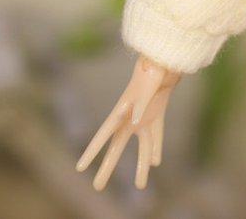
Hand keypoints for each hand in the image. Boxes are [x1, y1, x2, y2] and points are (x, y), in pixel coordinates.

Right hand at [77, 55, 182, 190]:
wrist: (165, 59)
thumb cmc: (153, 69)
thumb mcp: (147, 83)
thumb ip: (140, 102)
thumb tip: (134, 119)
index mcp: (122, 110)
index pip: (103, 134)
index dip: (92, 151)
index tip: (80, 168)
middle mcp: (130, 118)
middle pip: (117, 147)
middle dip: (108, 167)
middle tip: (97, 187)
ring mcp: (144, 117)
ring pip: (141, 147)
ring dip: (140, 166)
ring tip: (140, 187)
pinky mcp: (157, 115)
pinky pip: (155, 136)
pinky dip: (156, 148)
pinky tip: (155, 163)